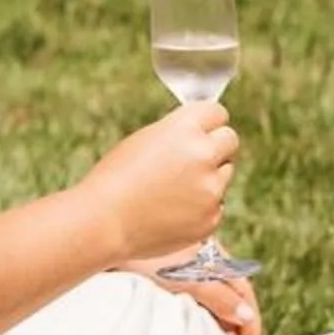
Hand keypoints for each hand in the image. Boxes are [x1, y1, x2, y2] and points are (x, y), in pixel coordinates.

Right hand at [87, 103, 236, 262]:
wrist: (103, 222)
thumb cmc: (115, 178)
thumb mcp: (146, 139)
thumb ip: (179, 133)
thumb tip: (203, 135)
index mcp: (184, 128)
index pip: (217, 112)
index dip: (207, 122)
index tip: (202, 130)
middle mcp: (203, 154)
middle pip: (230, 140)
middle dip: (216, 147)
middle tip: (193, 160)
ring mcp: (210, 188)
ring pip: (224, 174)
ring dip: (208, 178)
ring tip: (172, 191)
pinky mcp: (211, 218)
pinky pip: (216, 205)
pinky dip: (200, 208)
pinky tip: (171, 212)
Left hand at [121, 256, 263, 334]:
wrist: (109, 237)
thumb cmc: (148, 257)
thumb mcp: (188, 278)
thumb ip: (219, 296)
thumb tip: (246, 315)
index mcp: (215, 256)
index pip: (242, 291)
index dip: (250, 318)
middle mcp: (204, 257)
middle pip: (230, 291)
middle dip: (238, 319)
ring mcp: (185, 262)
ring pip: (213, 291)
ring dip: (219, 314)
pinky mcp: (165, 267)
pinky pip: (193, 290)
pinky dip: (200, 308)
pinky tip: (191, 318)